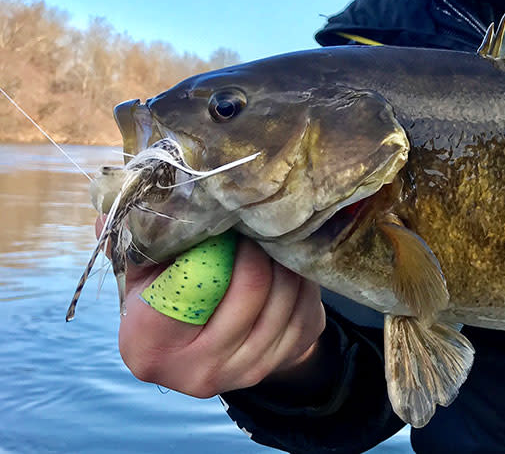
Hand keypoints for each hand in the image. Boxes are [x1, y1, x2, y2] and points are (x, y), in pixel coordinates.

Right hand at [95, 216, 326, 398]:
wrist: (209, 348)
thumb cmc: (169, 299)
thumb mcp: (142, 277)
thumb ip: (135, 247)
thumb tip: (121, 209)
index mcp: (150, 348)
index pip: (188, 290)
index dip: (209, 251)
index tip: (218, 223)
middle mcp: (199, 372)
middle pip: (249, 292)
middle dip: (255, 247)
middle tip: (253, 219)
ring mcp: (246, 371)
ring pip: (285, 296)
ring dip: (282, 259)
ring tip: (271, 234)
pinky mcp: (285, 360)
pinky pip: (306, 306)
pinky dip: (301, 277)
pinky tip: (287, 260)